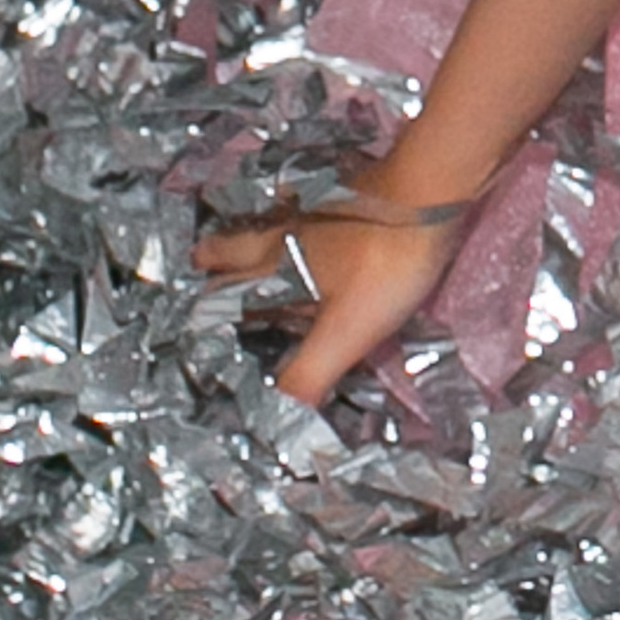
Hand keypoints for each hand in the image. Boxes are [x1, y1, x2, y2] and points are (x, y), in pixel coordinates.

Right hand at [192, 177, 474, 406]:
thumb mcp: (346, 333)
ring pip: (270, 222)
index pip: (225, 293)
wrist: (428, 192)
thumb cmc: (385, 265)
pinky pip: (309, 206)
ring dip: (253, 234)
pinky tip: (314, 214)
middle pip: (236, 244)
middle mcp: (286, 236)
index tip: (191, 320)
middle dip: (216, 257)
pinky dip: (299, 213)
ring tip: (248, 242)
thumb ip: (306, 377)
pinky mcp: (349, 193)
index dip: (206, 310)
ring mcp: (317, 210)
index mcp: (276, 270)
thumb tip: (277, 427)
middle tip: (200, 261)